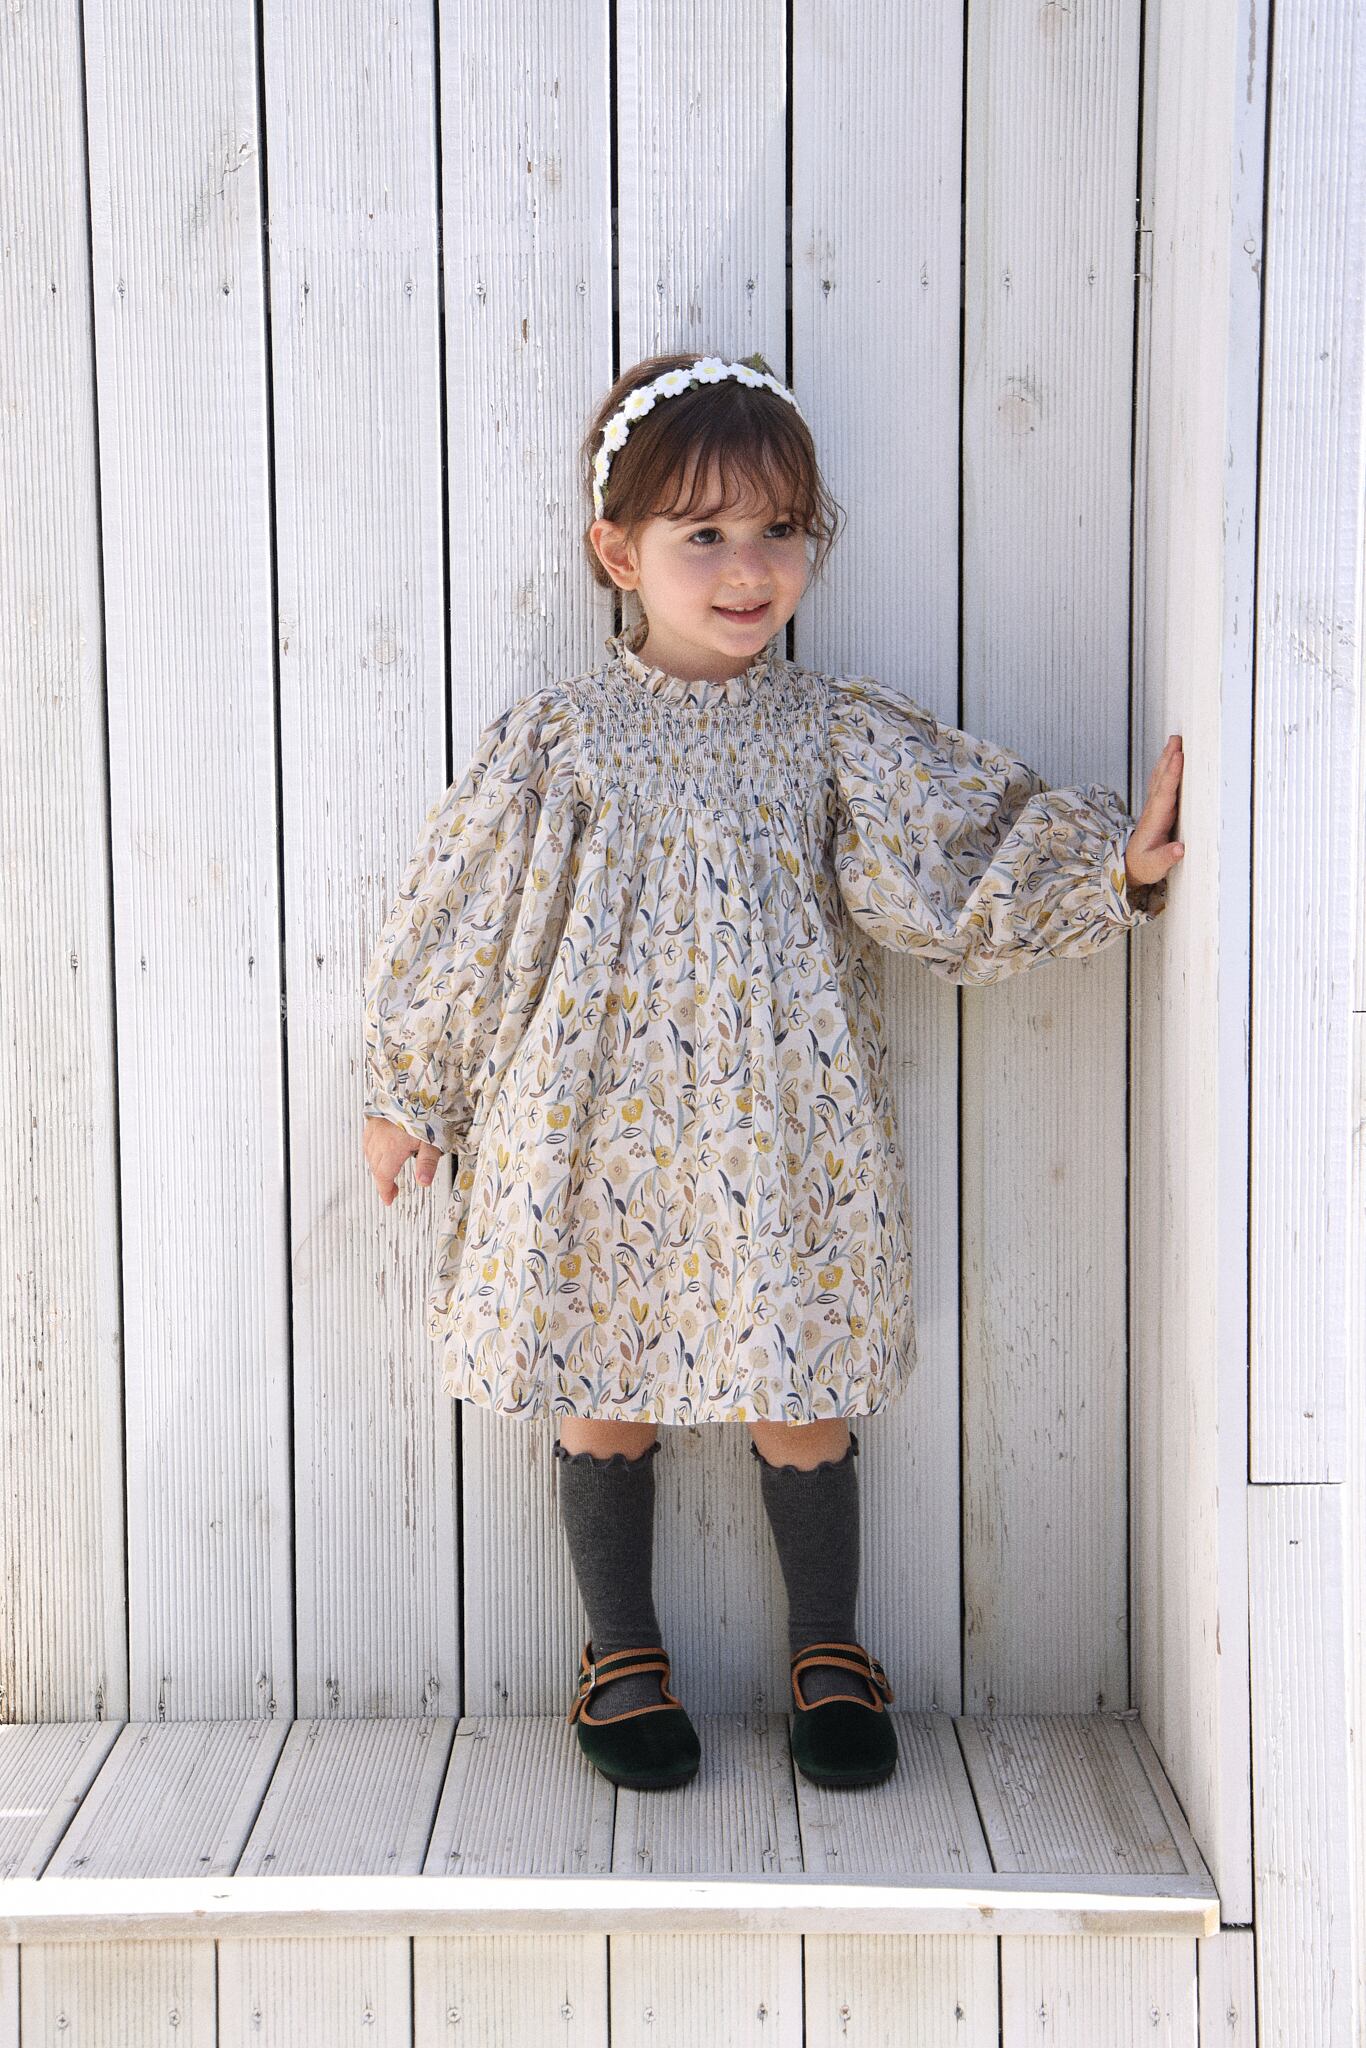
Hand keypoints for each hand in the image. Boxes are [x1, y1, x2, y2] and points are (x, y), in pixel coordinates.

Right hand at [364, 1116, 443, 1207]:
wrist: (411, 1085)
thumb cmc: (423, 1110)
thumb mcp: (432, 1139)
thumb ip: (427, 1163)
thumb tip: (423, 1183)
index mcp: (392, 1148)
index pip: (384, 1176)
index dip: (385, 1190)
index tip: (388, 1199)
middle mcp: (379, 1140)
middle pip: (376, 1167)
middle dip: (382, 1181)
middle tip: (391, 1190)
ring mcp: (374, 1128)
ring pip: (370, 1154)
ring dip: (377, 1166)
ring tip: (386, 1173)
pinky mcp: (374, 1118)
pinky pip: (368, 1140)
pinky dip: (371, 1150)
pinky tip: (378, 1150)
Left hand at [1124, 734, 1184, 889]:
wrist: (1132, 865)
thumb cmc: (1144, 866)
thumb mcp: (1153, 867)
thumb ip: (1165, 858)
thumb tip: (1179, 849)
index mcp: (1154, 821)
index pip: (1164, 794)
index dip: (1171, 775)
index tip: (1178, 757)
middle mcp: (1153, 810)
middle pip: (1161, 779)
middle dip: (1169, 759)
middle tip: (1177, 739)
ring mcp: (1155, 807)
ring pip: (1161, 778)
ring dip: (1167, 759)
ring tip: (1175, 740)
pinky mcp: (1159, 808)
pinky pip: (1163, 783)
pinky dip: (1167, 768)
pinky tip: (1170, 757)